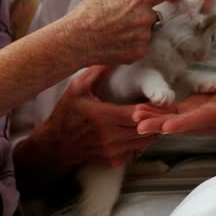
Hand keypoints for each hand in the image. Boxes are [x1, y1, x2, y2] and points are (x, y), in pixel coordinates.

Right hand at [21, 66, 156, 168]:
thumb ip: (96, 72)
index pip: (139, 113)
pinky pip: (135, 152)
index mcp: (103, 117)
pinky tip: (137, 132)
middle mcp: (110, 136)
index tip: (160, 100)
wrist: (54, 145)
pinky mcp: (112, 160)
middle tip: (162, 109)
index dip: (152, 107)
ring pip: (143, 142)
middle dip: (155, 119)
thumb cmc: (64, 115)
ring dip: (150, 131)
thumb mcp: (76, 89)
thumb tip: (112, 54)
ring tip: (153, 119)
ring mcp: (112, 151)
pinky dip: (139, 142)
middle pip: (146, 129)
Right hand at [62, 0, 179, 66]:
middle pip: (154, 16)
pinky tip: (116, 44)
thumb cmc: (87, 15)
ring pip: (147, 33)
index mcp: (138, 0)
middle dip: (143, 16)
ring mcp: (142, 38)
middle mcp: (144, 19)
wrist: (76, 41)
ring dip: (138, 32)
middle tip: (123, 20)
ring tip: (116, 34)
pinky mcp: (137, 53)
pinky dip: (132, 45)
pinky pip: (141, 47)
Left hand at [133, 80, 215, 140]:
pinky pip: (165, 114)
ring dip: (150, 119)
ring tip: (134, 116)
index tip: (167, 127)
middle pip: (176, 125)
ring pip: (166, 120)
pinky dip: (151, 113)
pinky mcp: (181, 112)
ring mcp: (187, 118)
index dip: (182, 124)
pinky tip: (137, 111)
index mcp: (212, 115)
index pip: (196, 120)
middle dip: (158, 126)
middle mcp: (197, 120)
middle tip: (140, 126)